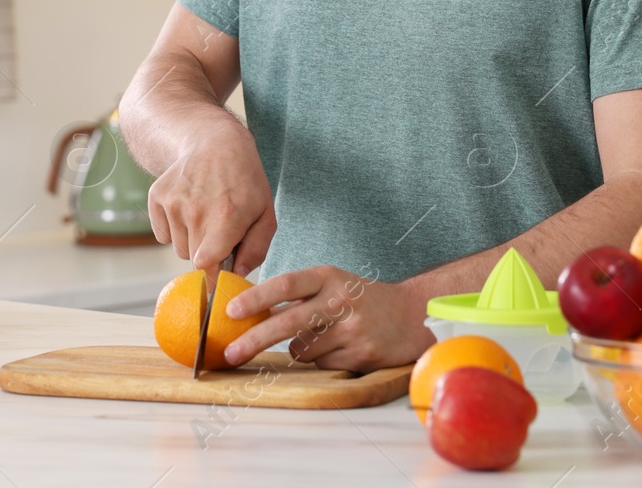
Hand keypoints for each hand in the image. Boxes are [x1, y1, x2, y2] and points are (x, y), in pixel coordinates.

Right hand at [146, 120, 275, 275]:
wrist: (215, 142)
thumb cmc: (244, 181)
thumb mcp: (265, 213)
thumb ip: (256, 249)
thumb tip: (237, 274)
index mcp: (226, 217)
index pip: (207, 266)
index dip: (216, 272)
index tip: (222, 267)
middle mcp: (195, 211)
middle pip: (194, 260)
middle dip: (208, 252)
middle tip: (219, 229)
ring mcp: (173, 203)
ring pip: (179, 248)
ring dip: (192, 240)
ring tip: (205, 214)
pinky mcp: (157, 197)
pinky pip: (163, 235)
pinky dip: (175, 229)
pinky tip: (188, 207)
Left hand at [219, 265, 435, 370]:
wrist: (411, 315)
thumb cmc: (360, 299)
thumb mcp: (332, 284)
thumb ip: (297, 296)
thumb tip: (248, 315)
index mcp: (328, 276)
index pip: (286, 283)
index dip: (257, 297)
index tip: (231, 310)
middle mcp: (340, 300)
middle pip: (288, 322)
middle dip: (255, 339)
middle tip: (230, 353)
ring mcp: (351, 329)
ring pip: (302, 350)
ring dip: (302, 349)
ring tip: (326, 336)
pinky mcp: (360, 355)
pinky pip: (322, 365)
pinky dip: (323, 360)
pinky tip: (343, 348)